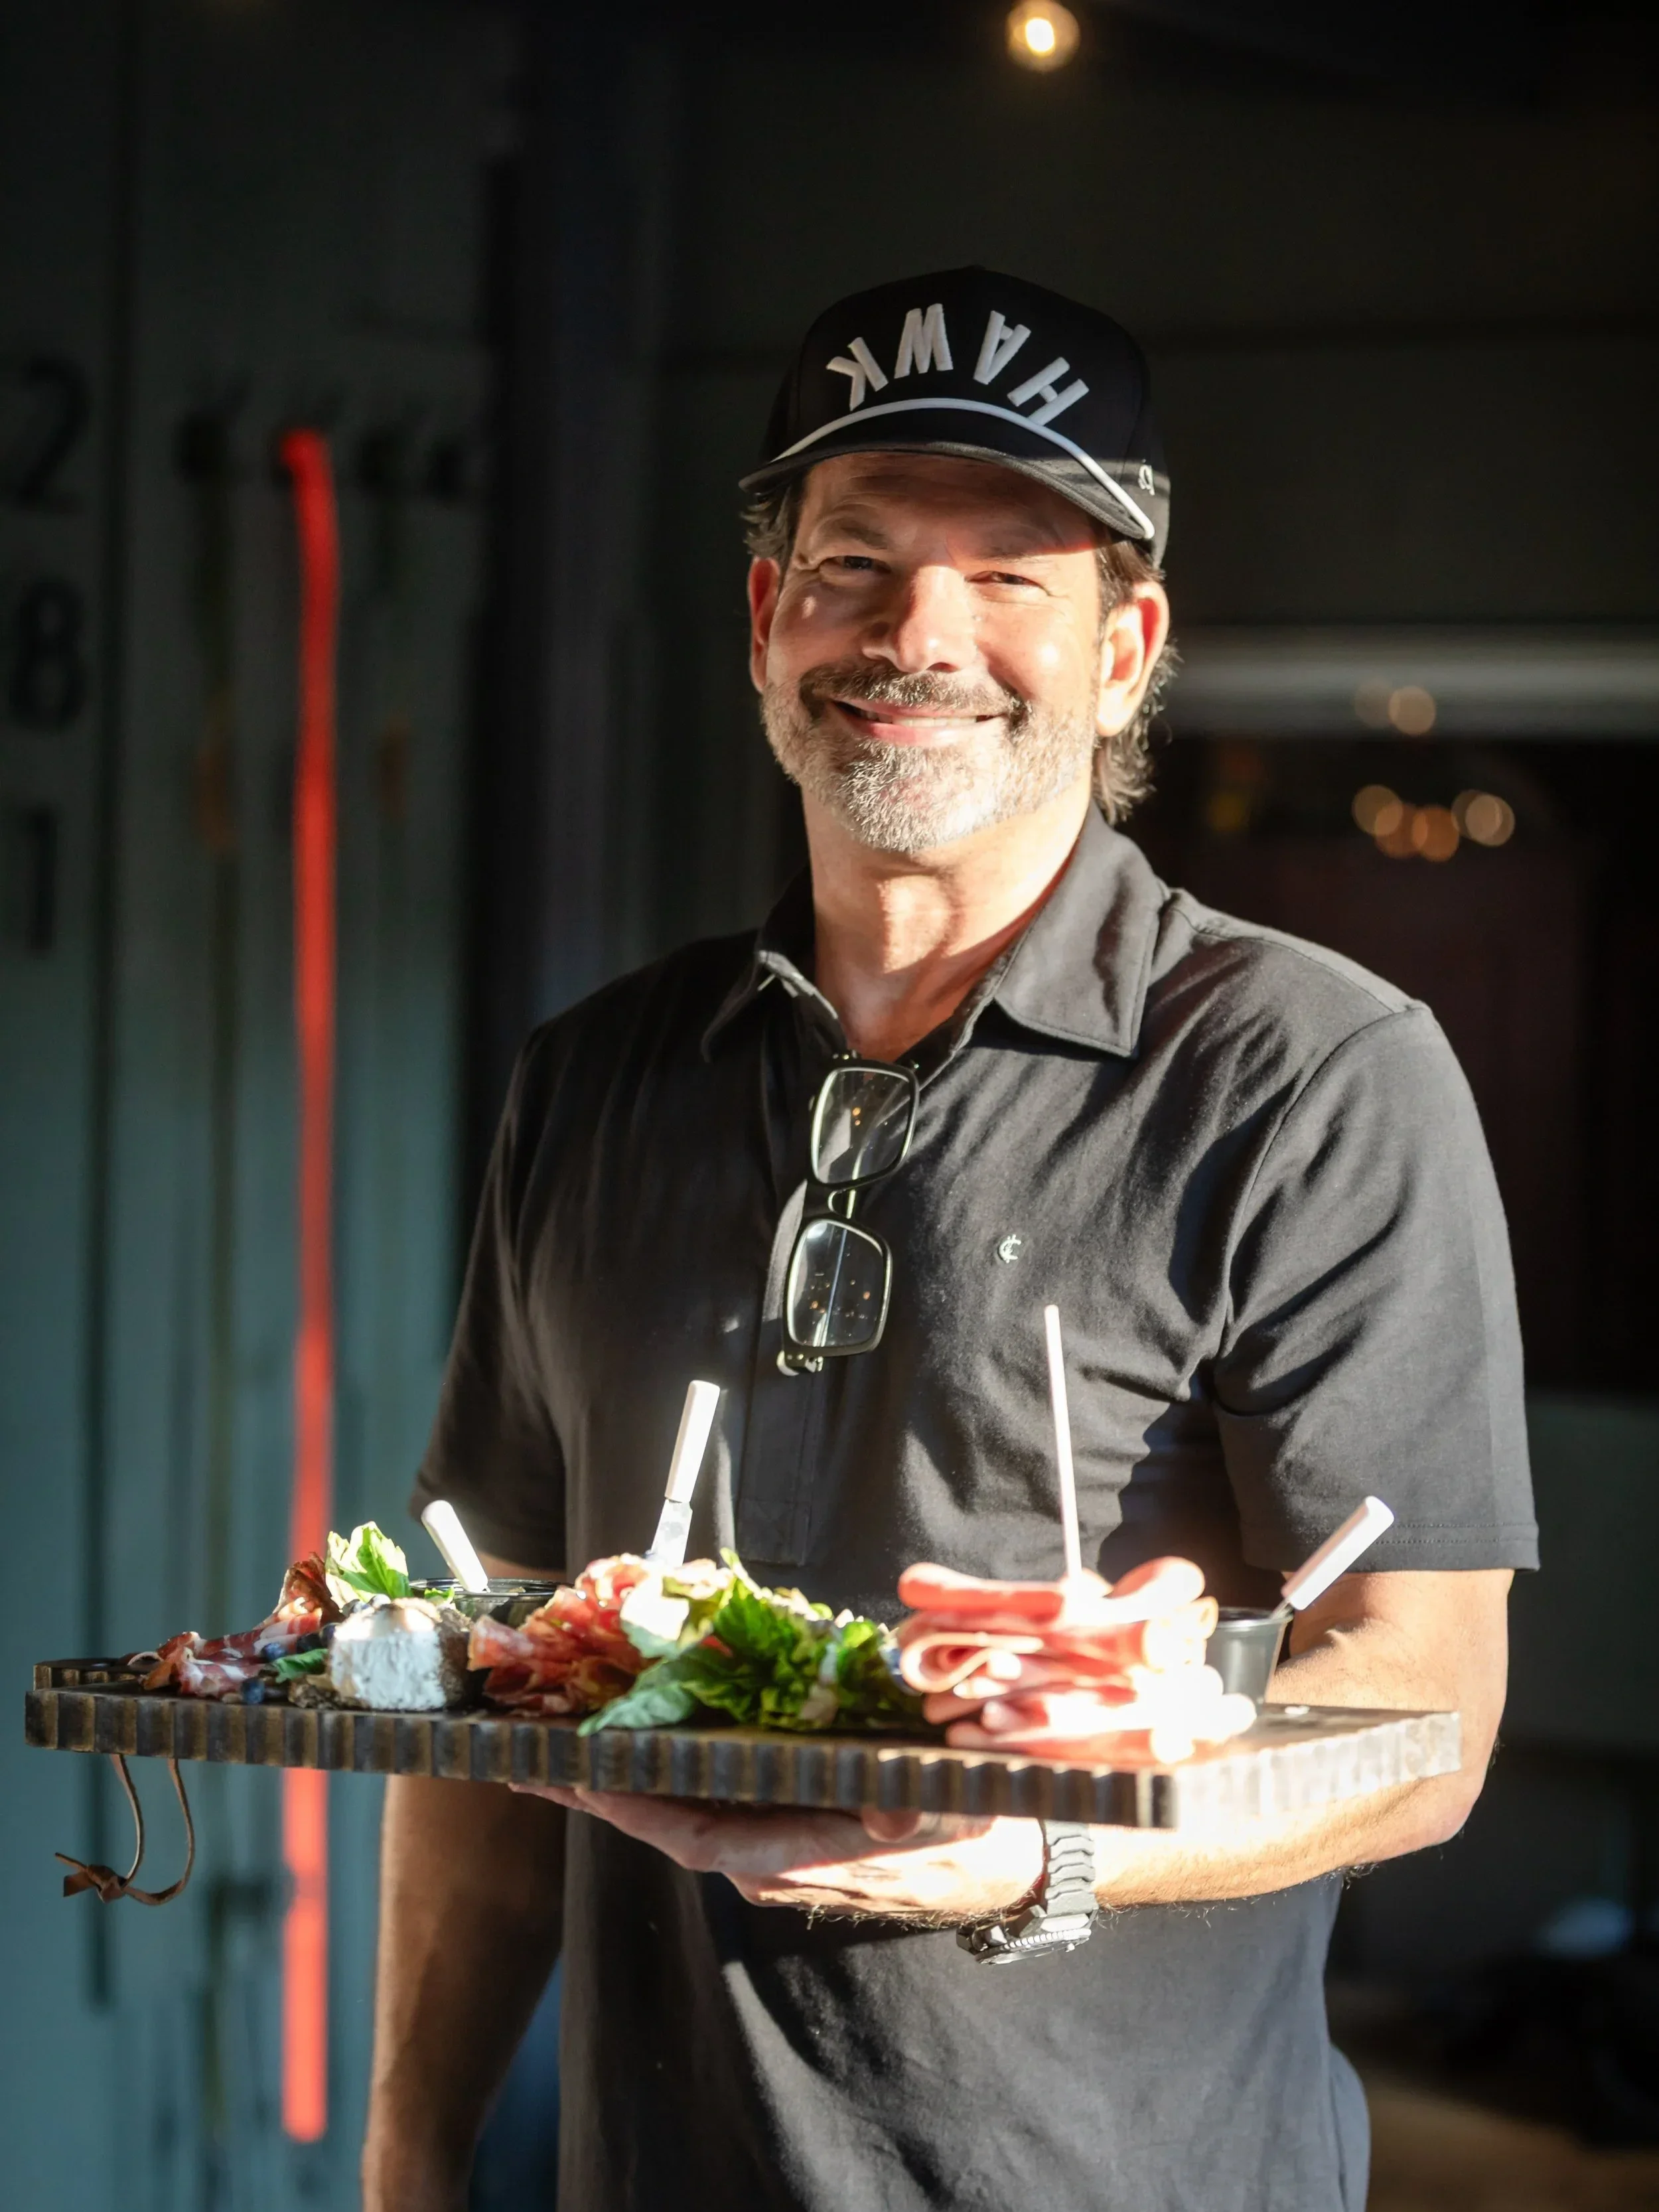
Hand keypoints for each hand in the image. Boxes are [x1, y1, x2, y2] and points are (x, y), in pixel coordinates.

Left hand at [515, 1784, 1044, 1923]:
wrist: (1006, 1859)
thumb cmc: (971, 1828)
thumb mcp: (947, 1816)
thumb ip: (909, 1814)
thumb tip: (884, 1813)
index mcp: (792, 1857)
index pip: (689, 1835)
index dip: (625, 1808)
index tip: (567, 1778)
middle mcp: (768, 1860)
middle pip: (666, 1822)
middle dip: (598, 1790)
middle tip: (529, 1751)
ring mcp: (773, 1846)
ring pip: (682, 1812)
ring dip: (623, 1780)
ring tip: (562, 1740)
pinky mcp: (784, 1827)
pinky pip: (710, 1803)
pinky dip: (666, 1774)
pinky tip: (639, 1741)